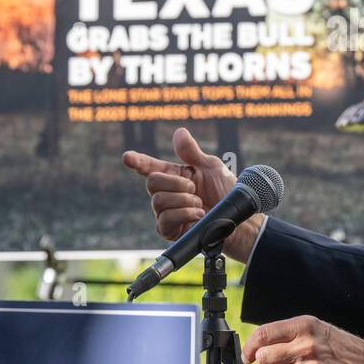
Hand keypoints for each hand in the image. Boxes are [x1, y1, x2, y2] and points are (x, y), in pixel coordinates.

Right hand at [122, 128, 263, 263]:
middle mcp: (167, 193)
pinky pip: (165, 219)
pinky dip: (184, 214)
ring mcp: (166, 212)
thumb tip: (179, 132)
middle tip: (195, 189)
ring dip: (184, 200)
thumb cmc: (225, 192)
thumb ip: (192, 152)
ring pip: (158, 201)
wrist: (237, 218)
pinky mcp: (169, 230)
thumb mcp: (211, 167)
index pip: (150, 167)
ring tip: (200, 204)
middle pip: (152, 182)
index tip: (127, 157)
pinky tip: (197, 215)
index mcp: (174, 175)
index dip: (138, 161)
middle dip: (176, 183)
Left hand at [242, 316, 363, 363]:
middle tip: (272, 363)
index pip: (263, 334)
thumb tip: (258, 343)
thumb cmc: (339, 346)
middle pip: (263, 357)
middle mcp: (306, 347)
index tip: (248, 353)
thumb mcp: (316, 327)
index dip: (250, 346)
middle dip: (264, 362)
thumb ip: (288, 332)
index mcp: (305, 327)